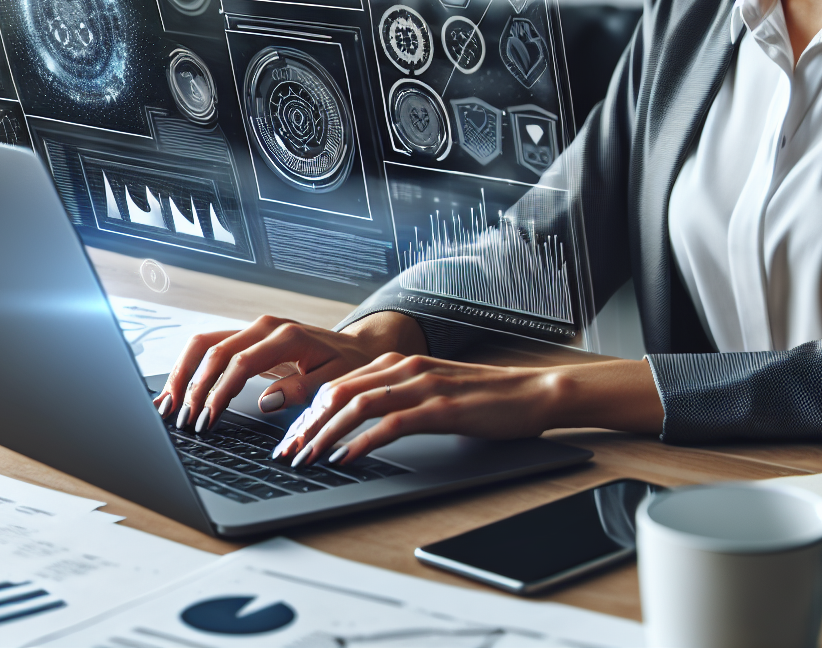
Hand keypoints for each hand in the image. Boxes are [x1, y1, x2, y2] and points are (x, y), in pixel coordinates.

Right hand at [149, 312, 426, 432]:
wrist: (357, 346)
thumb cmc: (348, 364)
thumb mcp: (334, 380)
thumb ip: (301, 389)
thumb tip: (266, 401)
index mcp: (285, 336)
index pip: (240, 363)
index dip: (219, 392)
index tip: (207, 418)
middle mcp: (264, 327)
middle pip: (213, 350)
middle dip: (193, 386)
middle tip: (182, 418)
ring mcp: (254, 329)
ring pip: (205, 344)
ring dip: (184, 373)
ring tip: (168, 404)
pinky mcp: (247, 338)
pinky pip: (211, 347)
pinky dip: (190, 367)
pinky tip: (177, 390)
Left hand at [271, 355, 663, 467]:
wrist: (534, 391)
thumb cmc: (485, 397)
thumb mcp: (432, 391)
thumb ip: (397, 400)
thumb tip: (356, 425)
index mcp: (399, 362)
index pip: (337, 383)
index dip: (306, 412)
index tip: (288, 438)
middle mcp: (405, 367)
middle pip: (337, 392)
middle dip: (305, 425)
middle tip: (287, 453)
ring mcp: (422, 385)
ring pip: (357, 405)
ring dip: (325, 434)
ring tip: (308, 458)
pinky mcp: (441, 408)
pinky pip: (391, 424)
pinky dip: (363, 442)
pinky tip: (348, 459)